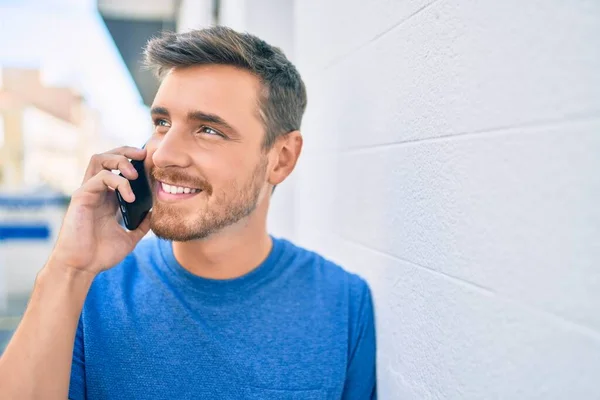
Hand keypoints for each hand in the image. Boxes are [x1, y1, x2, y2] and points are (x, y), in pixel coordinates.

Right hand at [47, 146, 150, 275]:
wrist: (82, 267)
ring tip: (135, 174)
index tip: (150, 163)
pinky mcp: (81, 197)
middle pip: (107, 157)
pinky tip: (130, 197)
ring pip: (99, 159)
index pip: (118, 169)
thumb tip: (155, 215)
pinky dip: (118, 182)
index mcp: (108, 198)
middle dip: (126, 151)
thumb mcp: (129, 238)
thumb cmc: (100, 254)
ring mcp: (88, 192)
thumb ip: (141, 225)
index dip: (133, 162)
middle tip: (144, 156)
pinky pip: (99, 178)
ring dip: (120, 160)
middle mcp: (97, 192)